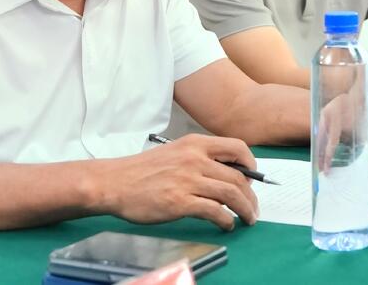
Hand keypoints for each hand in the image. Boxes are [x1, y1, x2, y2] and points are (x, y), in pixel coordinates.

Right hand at [95, 134, 258, 230]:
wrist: (114, 182)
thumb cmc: (143, 170)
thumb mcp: (176, 152)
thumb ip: (201, 158)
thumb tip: (229, 172)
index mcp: (195, 143)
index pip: (237, 147)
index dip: (251, 164)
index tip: (253, 178)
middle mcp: (195, 158)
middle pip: (238, 176)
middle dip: (251, 194)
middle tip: (253, 206)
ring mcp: (188, 180)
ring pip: (231, 193)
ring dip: (245, 208)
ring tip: (248, 218)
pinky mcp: (180, 202)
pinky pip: (214, 211)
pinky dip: (226, 219)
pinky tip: (226, 224)